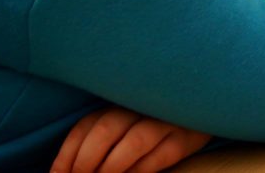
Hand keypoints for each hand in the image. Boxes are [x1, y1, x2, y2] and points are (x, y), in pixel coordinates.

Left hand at [51, 107, 210, 172]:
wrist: (200, 105)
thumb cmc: (152, 119)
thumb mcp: (123, 119)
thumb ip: (98, 134)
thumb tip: (64, 169)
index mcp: (121, 98)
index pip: (87, 124)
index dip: (68, 152)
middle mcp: (143, 103)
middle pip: (107, 128)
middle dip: (86, 161)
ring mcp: (167, 118)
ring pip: (135, 141)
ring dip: (112, 168)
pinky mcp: (187, 136)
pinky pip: (162, 155)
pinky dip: (141, 171)